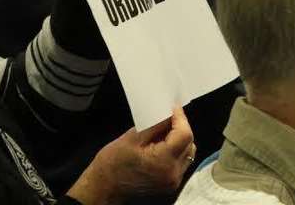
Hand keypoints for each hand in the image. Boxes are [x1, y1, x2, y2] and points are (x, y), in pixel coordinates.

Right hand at [70, 108, 194, 203]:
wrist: (104, 187)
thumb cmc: (113, 161)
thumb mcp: (131, 138)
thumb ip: (154, 126)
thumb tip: (168, 114)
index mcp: (164, 161)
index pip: (184, 135)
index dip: (181, 118)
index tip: (173, 107)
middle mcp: (173, 173)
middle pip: (189, 145)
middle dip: (181, 128)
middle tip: (167, 117)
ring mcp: (173, 181)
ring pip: (187, 155)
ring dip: (179, 140)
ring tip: (163, 131)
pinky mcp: (169, 184)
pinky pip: (180, 163)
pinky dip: (175, 151)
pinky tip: (161, 145)